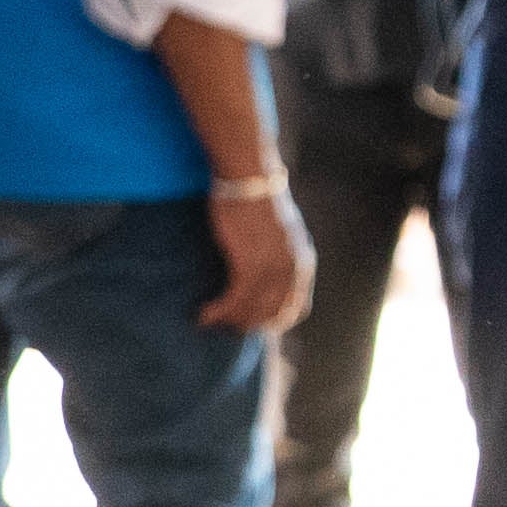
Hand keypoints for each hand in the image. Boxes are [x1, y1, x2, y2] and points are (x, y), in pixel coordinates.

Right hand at [201, 188, 311, 334]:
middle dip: (248, 325)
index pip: (296, 308)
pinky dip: (219, 311)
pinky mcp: (249, 264)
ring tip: (210, 321)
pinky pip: (235, 299)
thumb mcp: (281, 233)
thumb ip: (281, 255)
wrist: (249, 179)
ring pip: (252, 310)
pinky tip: (203, 314)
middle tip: (225, 327)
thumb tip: (269, 272)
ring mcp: (273, 268)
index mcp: (303, 263)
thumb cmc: (257, 201)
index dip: (273, 322)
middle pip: (272, 314)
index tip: (252, 327)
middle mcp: (292, 270)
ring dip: (228, 320)